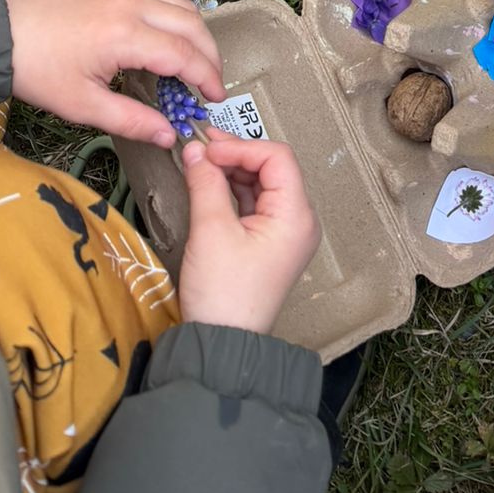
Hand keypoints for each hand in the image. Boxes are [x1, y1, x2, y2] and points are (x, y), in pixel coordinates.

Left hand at [6, 0, 225, 146]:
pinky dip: (179, 19)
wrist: (1, 34)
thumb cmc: (38, 71)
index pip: (184, 55)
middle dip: (210, 57)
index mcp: (125, 35)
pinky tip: (171, 42)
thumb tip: (169, 135)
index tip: (214, 100)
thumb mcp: (82, 106)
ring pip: (183, 6)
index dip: (206, 78)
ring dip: (198, 35)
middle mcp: (133, 4)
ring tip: (196, 65)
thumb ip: (132, 121)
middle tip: (211, 86)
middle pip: (193, 26)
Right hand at [177, 135, 321, 335]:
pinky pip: (255, 206)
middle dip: (236, 156)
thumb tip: (195, 150)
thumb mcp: (211, 230)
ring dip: (231, 173)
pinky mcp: (269, 245)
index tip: (207, 146)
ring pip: (261, 186)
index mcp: (297, 215)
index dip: (241, 146)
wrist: (222, 346)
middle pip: (272, 170)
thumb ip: (205, 182)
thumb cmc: (223, 293)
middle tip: (200, 149)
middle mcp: (299, 221)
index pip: (277, 158)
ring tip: (200, 166)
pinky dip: (232, 193)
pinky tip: (209, 186)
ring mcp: (285, 235)